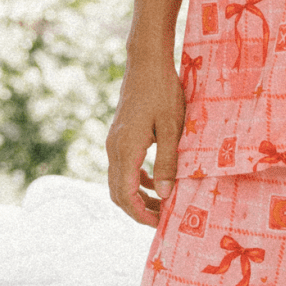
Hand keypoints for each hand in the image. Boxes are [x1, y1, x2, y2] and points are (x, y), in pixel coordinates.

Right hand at [106, 50, 185, 225]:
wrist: (146, 63)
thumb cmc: (163, 91)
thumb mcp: (171, 128)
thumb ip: (168, 163)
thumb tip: (167, 195)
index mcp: (125, 149)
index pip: (126, 195)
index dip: (141, 214)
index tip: (160, 223)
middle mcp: (114, 148)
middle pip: (118, 193)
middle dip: (139, 209)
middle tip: (163, 218)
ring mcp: (114, 142)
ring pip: (119, 181)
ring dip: (139, 196)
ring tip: (163, 203)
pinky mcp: (120, 136)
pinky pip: (123, 167)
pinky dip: (137, 180)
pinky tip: (158, 180)